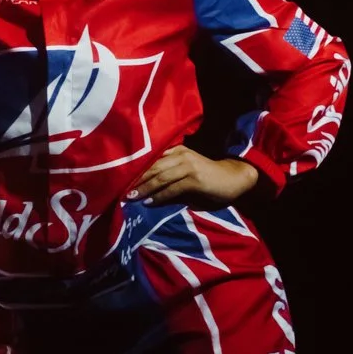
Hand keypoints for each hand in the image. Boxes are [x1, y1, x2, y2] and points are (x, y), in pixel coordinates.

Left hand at [125, 149, 260, 206]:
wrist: (233, 178)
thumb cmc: (206, 178)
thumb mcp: (184, 174)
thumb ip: (167, 177)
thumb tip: (143, 188)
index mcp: (176, 150)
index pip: (151, 158)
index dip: (134, 168)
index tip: (119, 178)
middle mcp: (180, 155)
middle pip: (152, 166)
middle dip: (135, 179)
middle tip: (119, 190)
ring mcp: (187, 165)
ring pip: (160, 177)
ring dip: (144, 188)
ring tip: (131, 197)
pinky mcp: (194, 178)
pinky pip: (172, 188)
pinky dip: (159, 196)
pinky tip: (149, 203)